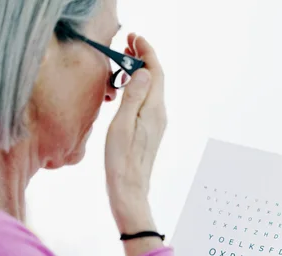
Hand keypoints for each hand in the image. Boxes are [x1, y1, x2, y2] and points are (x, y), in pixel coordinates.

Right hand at [105, 33, 166, 224]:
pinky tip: (124, 88)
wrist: (129, 190)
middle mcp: (159, 114)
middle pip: (156, 79)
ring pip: (152, 89)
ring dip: (140, 72)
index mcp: (154, 110)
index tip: (135, 39)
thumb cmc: (122, 161)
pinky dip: (138, 87)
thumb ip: (134, 97)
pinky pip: (147, 101)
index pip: (156, 73)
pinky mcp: (149, 130)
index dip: (147, 53)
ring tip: (124, 60)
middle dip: (144, 58)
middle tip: (127, 44)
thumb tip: (145, 73)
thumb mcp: (122, 125)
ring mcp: (156, 123)